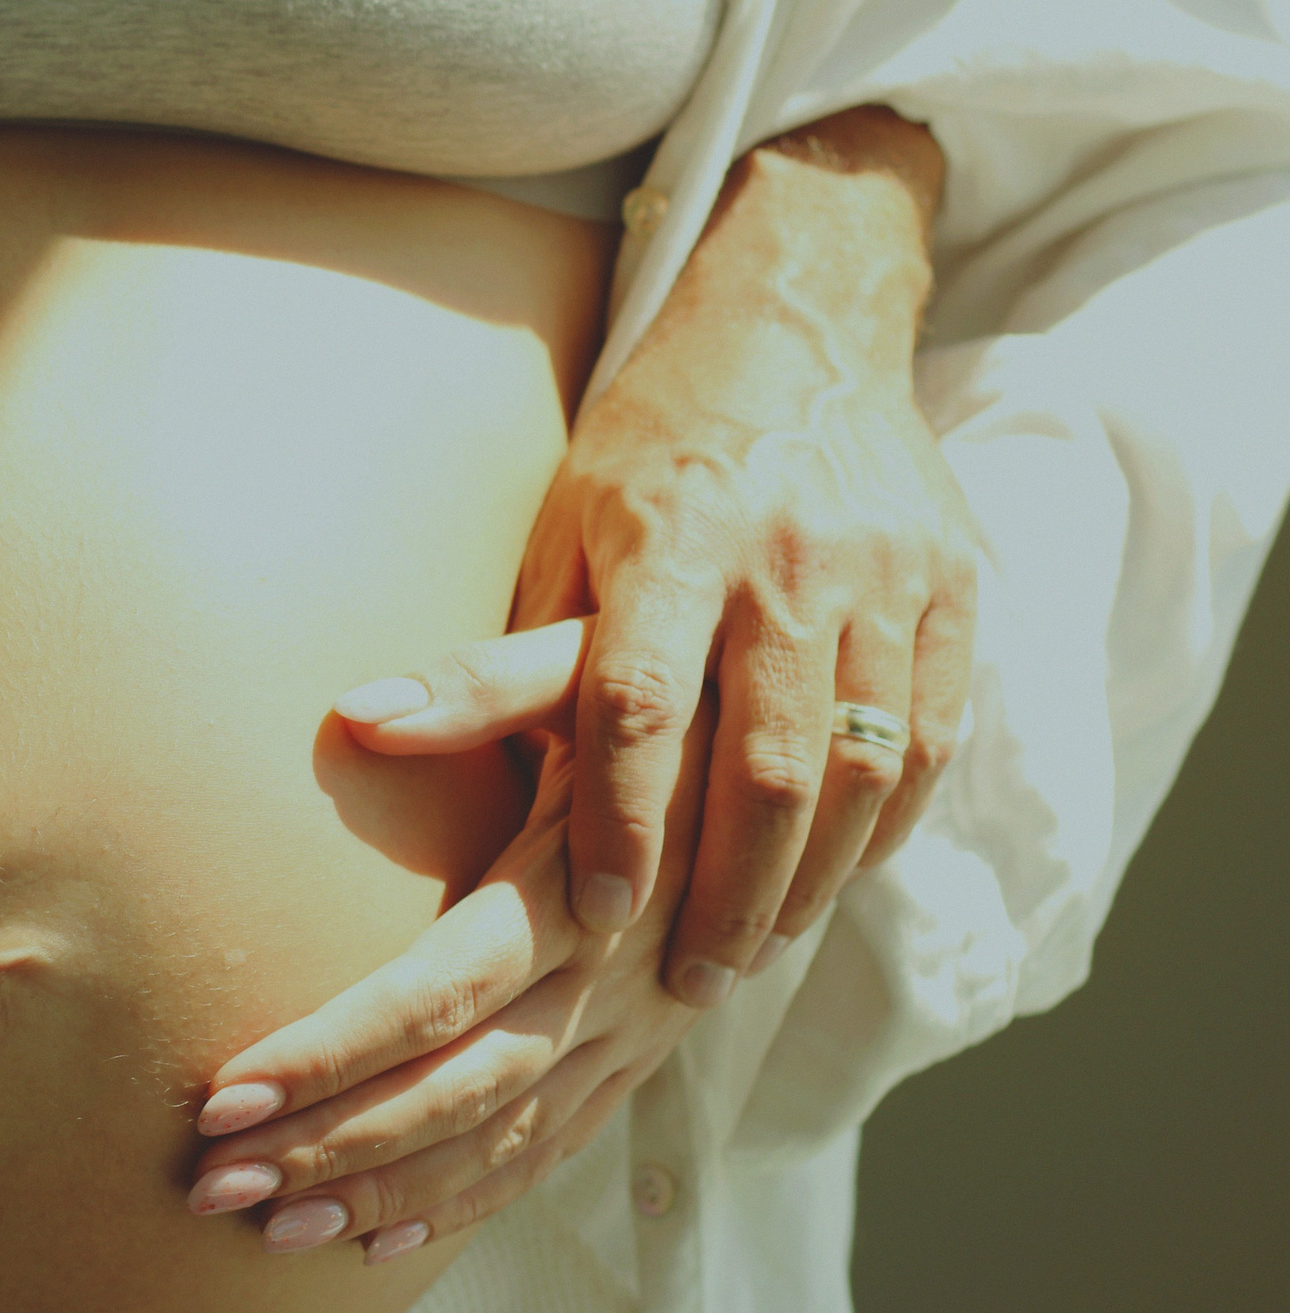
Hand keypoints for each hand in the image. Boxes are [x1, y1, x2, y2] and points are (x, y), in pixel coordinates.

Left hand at [185, 625, 706, 1262]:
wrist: (805, 752)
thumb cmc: (663, 691)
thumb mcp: (586, 666)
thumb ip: (479, 685)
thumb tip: (353, 709)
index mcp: (582, 888)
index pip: (435, 994)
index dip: (329, 1051)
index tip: (223, 1093)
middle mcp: (612, 980)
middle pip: (455, 1091)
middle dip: (328, 1146)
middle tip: (210, 1185)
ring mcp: (632, 1034)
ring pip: (498, 1141)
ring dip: (380, 1194)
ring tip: (268, 1232)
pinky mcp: (640, 1060)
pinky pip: (551, 1153)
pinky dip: (466, 1206)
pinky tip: (376, 1244)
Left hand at [452, 107, 973, 1005]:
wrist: (798, 328)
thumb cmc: (646, 452)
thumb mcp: (558, 535)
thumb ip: (497, 655)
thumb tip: (356, 727)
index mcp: (675, 537)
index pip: (642, 702)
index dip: (618, 820)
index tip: (597, 918)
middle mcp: (792, 558)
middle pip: (769, 763)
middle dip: (727, 893)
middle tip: (688, 984)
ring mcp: (892, 575)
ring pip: (863, 769)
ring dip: (808, 880)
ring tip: (753, 954)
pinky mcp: (957, 592)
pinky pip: (930, 741)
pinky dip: (881, 826)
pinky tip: (831, 880)